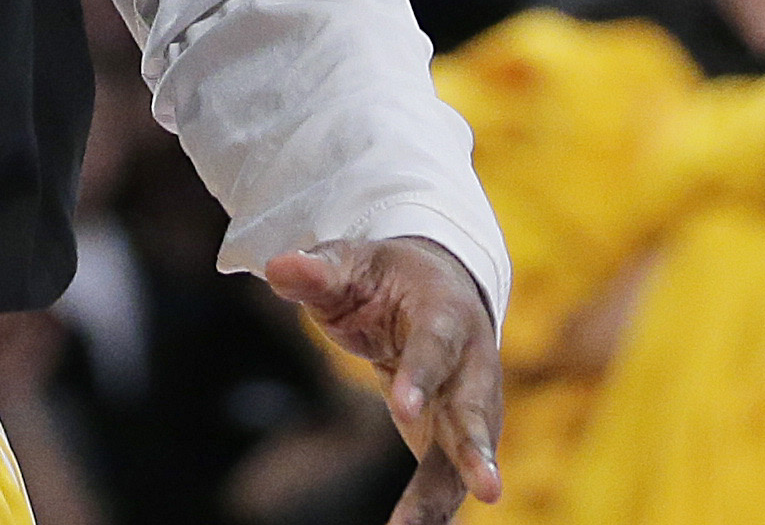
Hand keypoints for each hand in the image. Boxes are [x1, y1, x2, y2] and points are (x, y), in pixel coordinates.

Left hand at [266, 237, 503, 520]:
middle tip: (487, 488)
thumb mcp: (351, 264)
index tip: (403, 409)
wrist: (437, 290)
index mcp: (446, 312)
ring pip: (464, 454)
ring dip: (454, 493)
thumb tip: (277, 268)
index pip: (436, 345)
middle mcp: (472, 363)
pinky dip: (433, 509)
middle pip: (472, 409)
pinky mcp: (458, 438)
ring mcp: (472, 405)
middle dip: (476, 448)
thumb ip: (318, 272)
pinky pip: (448, 478)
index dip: (422, 375)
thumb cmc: (386, 279)